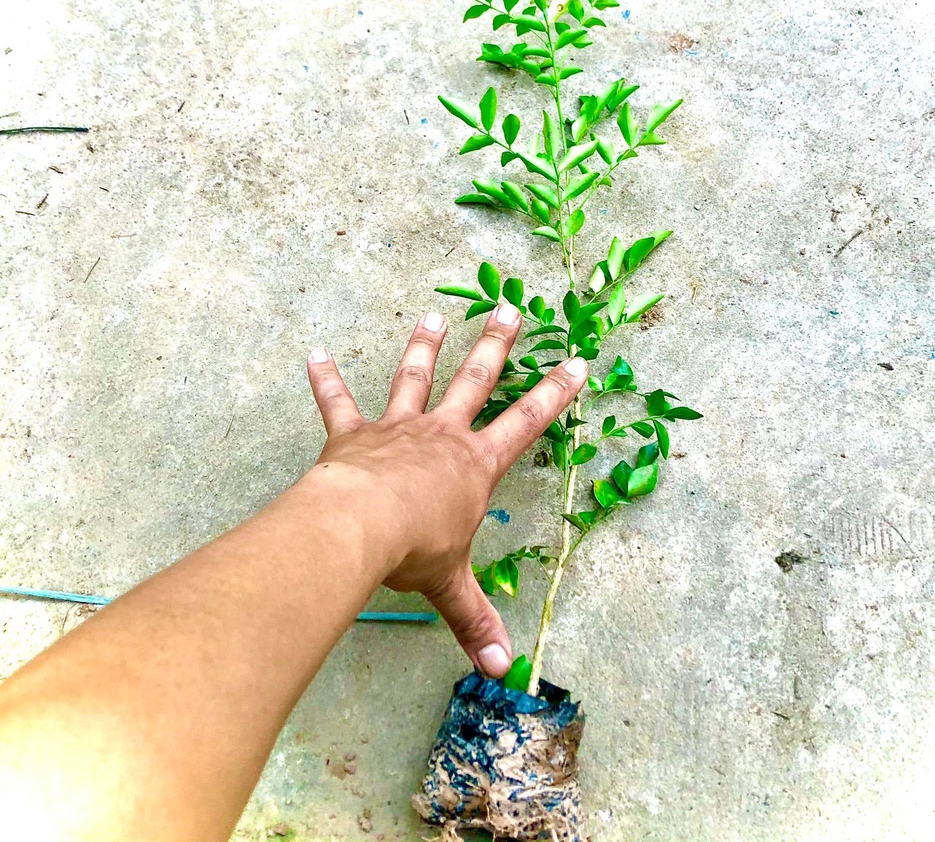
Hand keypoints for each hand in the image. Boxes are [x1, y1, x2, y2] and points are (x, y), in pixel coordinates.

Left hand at [304, 304, 587, 678]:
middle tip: (509, 308)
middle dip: (495, 344)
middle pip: (475, 379)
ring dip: (424, 345)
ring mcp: (396, 428)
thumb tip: (504, 670)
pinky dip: (326, 378)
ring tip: (432, 313)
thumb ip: (475, 622)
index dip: (554, 393)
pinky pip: (337, 402)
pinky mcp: (353, 434)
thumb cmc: (413, 552)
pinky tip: (315, 352)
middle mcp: (441, 435)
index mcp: (474, 465)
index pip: (526, 422)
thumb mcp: (451, 586)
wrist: (358, 528)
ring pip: (414, 376)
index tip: (577, 361)